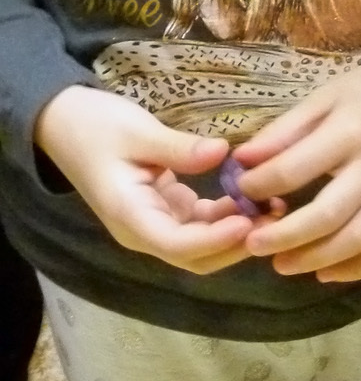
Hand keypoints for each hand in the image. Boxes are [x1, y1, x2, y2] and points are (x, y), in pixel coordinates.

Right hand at [33, 86, 256, 273]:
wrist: (64, 124)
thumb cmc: (95, 126)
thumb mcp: (136, 131)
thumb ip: (178, 148)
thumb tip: (221, 152)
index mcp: (129, 215)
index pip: (175, 244)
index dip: (214, 240)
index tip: (248, 221)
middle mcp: (143, 230)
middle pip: (195, 257)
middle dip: (236, 244)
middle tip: (275, 217)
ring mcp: (156, 223)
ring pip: (204, 246)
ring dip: (237, 232)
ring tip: (274, 207)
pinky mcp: (168, 211)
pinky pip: (203, 224)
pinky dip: (229, 217)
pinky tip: (256, 198)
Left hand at [234, 58, 360, 281]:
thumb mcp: (327, 96)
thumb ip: (285, 130)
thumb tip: (242, 162)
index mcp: (350, 132)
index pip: (293, 171)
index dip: (259, 187)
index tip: (242, 192)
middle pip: (327, 216)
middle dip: (283, 237)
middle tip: (252, 244)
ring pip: (358, 241)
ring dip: (315, 260)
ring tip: (282, 264)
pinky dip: (357, 270)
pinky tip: (328, 273)